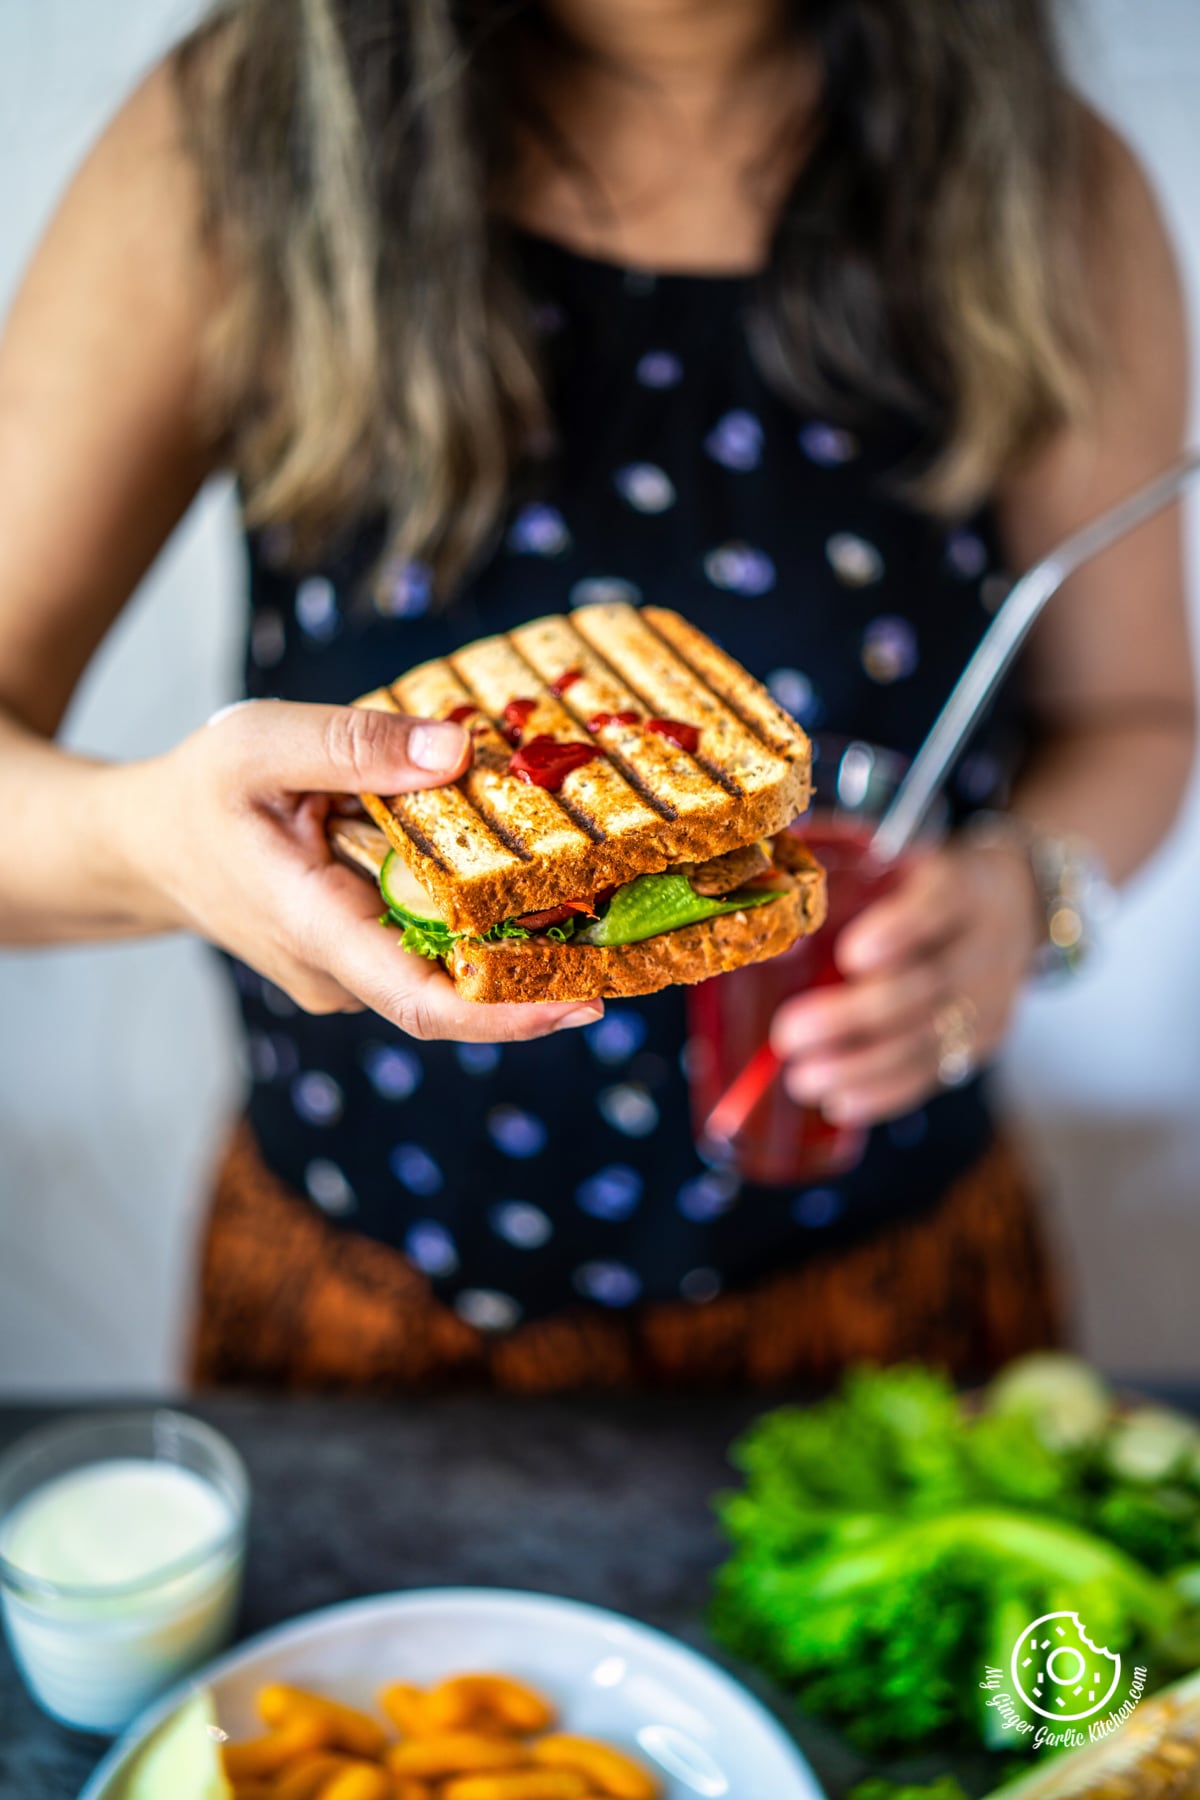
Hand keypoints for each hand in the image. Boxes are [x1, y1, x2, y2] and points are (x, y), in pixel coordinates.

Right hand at [121, 699, 603, 1041]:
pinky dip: (480, 919)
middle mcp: (339, 973)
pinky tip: (527, 877)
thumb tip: (457, 752)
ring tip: (600, 896)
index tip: (584, 1002)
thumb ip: (355, 745)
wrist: (148, 845)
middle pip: (456, 994)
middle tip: (634, 931)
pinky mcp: (362, 955)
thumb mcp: (260, 743)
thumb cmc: (199, 792)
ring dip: (518, 941)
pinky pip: (432, 947)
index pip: (421, 1003)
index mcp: (314, 931)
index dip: (506, 1015)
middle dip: (543, 972)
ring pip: (448, 970)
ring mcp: (351, 972)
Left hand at [770, 840, 1042, 1126]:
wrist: (1018, 909)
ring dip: (859, 1068)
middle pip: (926, 986)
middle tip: (788, 1035)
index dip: (900, 930)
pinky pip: (934, 1073)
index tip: (851, 954)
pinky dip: (884, 1093)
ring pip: (927, 1040)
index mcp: (961, 889)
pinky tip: (841, 1102)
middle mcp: (983, 946)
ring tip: (803, 1080)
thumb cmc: (932, 889)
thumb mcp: (907, 868)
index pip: (939, 905)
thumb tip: (774, 926)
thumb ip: (854, 890)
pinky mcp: (982, 1040)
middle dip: (852, 1018)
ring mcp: (988, 999)